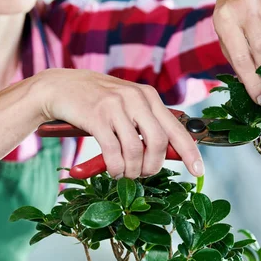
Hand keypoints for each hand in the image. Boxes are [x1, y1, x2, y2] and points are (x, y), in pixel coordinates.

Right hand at [36, 69, 203, 178]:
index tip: (199, 171)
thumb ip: (146, 124)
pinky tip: (112, 170)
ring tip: (124, 174)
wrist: (61, 87)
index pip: (176, 128)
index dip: (190, 152)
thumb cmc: (97, 101)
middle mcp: (136, 98)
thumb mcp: (127, 105)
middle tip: (143, 174)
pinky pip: (113, 151)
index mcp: (149, 96)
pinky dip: (115, 168)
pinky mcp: (96, 117)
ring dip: (132, 170)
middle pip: (159, 142)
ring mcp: (116, 107)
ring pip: (136, 150)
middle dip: (153, 166)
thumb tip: (168, 154)